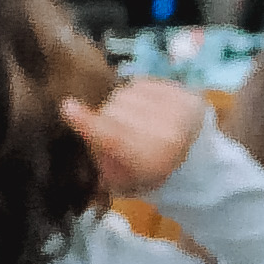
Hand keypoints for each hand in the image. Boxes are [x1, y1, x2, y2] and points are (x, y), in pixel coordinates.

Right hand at [66, 76, 208, 196]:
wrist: (197, 161)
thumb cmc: (151, 174)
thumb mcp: (121, 180)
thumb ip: (97, 154)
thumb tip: (72, 114)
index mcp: (150, 157)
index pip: (111, 134)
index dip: (86, 121)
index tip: (66, 107)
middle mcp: (167, 130)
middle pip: (113, 108)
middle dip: (105, 116)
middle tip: (114, 129)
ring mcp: (179, 108)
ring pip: (126, 92)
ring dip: (120, 103)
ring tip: (131, 117)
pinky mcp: (185, 92)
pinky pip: (143, 83)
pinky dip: (136, 93)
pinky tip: (144, 106)